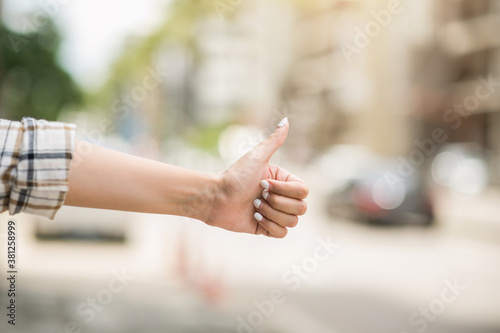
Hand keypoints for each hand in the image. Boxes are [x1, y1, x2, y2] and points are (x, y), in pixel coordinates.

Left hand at [206, 118, 308, 237]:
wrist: (216, 198)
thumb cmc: (235, 176)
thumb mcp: (256, 157)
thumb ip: (274, 141)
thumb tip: (286, 120)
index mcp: (284, 181)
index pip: (303, 191)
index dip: (284, 190)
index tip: (263, 183)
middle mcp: (282, 197)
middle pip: (301, 208)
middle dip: (277, 203)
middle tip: (257, 195)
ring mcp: (276, 213)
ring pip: (292, 222)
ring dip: (271, 213)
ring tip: (253, 206)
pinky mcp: (267, 229)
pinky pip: (282, 234)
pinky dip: (269, 226)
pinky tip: (255, 217)